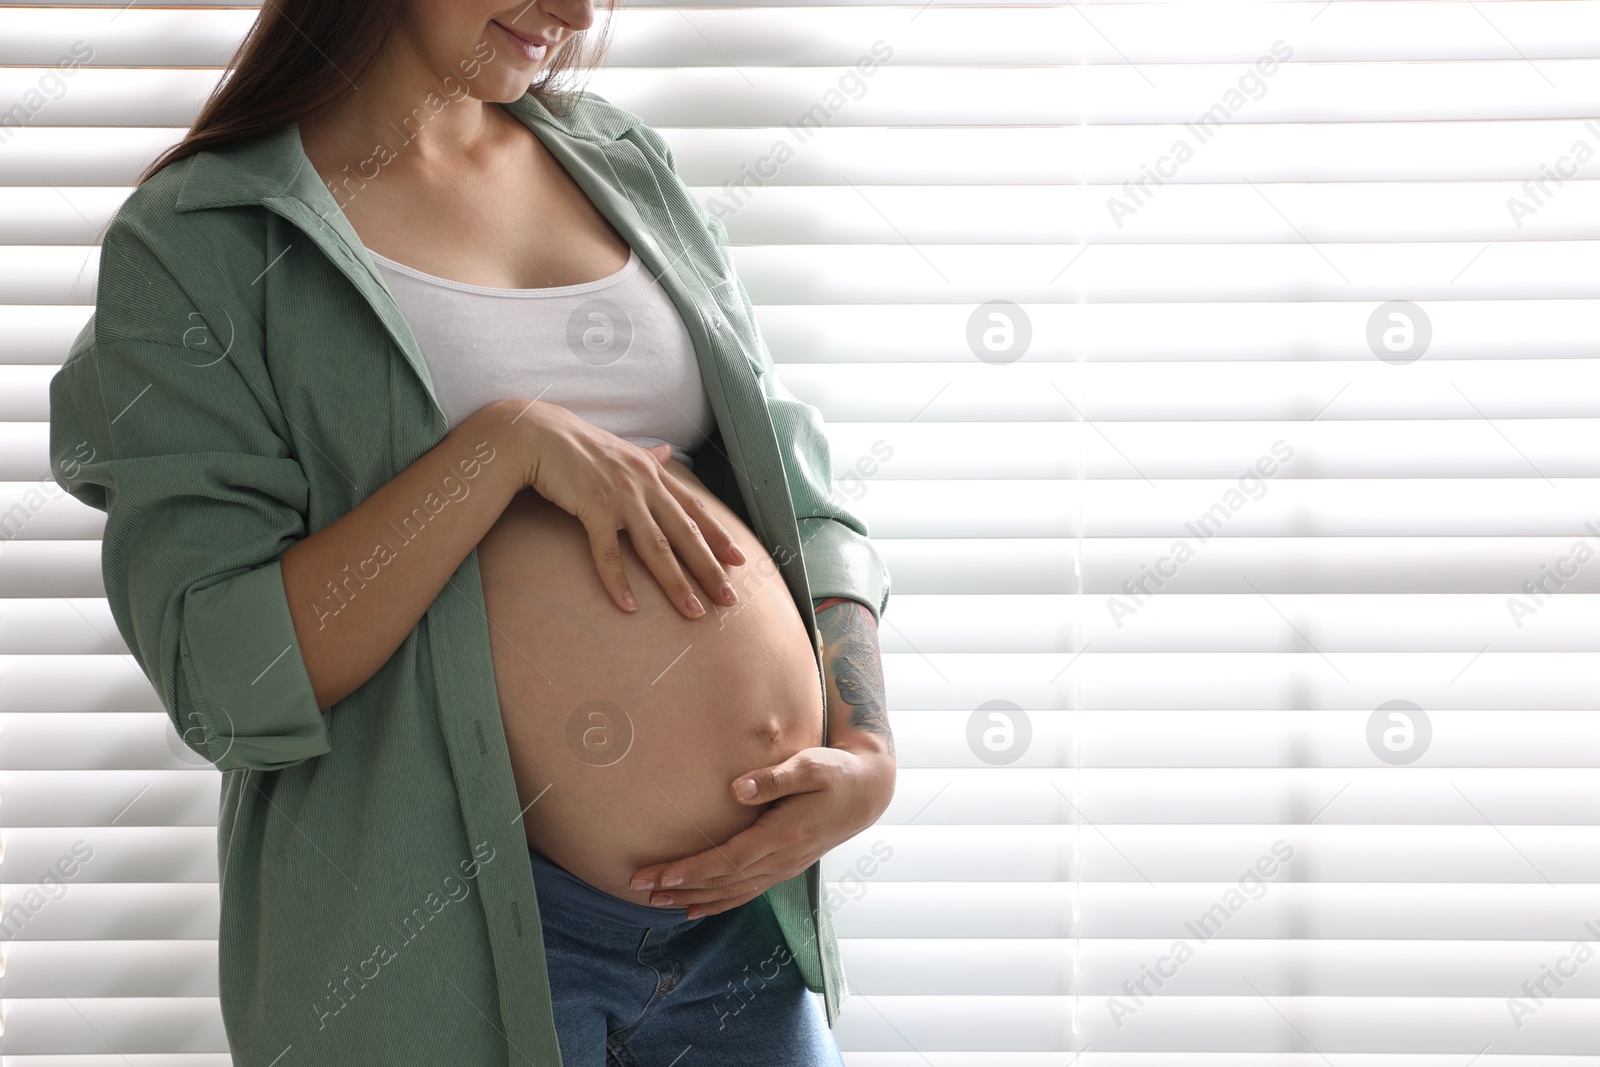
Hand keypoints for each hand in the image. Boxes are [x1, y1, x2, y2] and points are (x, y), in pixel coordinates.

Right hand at [485, 398, 746, 618]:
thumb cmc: (578, 445)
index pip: (694, 510)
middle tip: (729, 599)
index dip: (718, 536)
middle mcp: (644, 485)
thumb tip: (666, 452)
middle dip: (709, 569)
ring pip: (657, 547)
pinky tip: (629, 605)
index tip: (740, 560)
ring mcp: (621, 496)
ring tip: (693, 612)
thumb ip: (647, 457)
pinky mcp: (593, 507)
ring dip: (676, 583)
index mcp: (653, 473)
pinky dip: (618, 580)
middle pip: (685, 534)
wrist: (537, 433)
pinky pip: (608, 551)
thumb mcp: (621, 450)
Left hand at [628, 745, 895, 918]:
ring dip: (693, 898)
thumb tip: (735, 789)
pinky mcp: (783, 868)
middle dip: (680, 887)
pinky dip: (718, 903)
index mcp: (785, 834)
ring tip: (655, 902)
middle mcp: (782, 859)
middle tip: (639, 887)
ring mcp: (783, 867)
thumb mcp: (811, 765)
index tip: (662, 875)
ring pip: (732, 892)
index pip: (730, 859)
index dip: (694, 870)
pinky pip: (745, 892)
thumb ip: (775, 778)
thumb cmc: (836, 772)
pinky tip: (694, 909)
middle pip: (723, 881)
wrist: (868, 793)